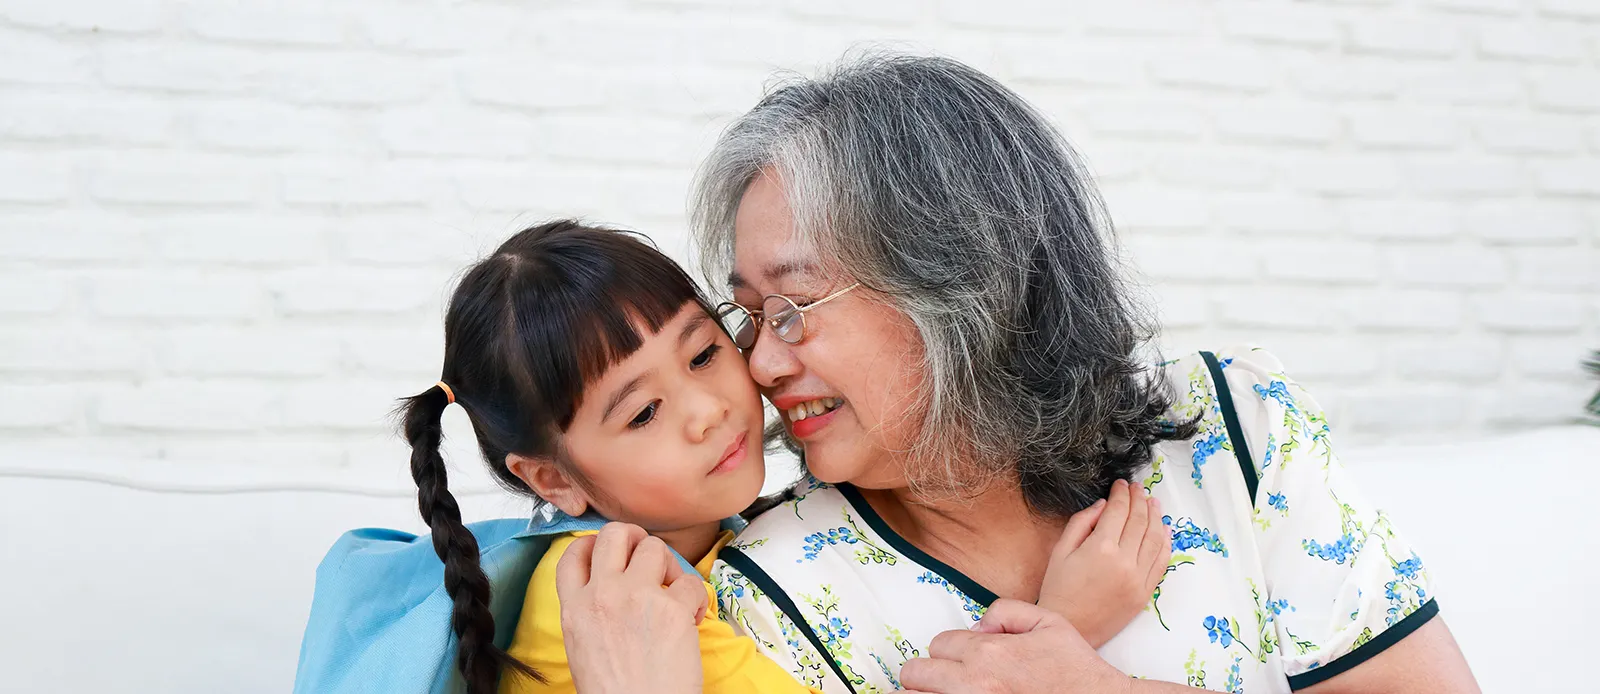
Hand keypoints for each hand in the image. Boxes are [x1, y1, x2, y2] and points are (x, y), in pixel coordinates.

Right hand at [554, 523, 706, 693]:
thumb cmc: (615, 692)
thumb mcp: (582, 647)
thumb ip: (590, 612)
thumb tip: (607, 592)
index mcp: (574, 608)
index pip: (574, 552)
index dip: (594, 543)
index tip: (610, 552)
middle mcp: (602, 595)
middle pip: (615, 534)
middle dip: (635, 538)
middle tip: (649, 557)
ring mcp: (637, 598)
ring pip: (655, 547)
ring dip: (668, 565)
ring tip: (672, 593)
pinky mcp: (673, 609)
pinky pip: (690, 581)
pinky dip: (696, 598)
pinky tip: (692, 619)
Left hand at [900, 599, 1131, 693]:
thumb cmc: (1076, 671)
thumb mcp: (1050, 623)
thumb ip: (1007, 611)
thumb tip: (977, 625)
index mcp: (989, 652)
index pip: (939, 644)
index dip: (949, 650)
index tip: (962, 659)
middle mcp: (974, 683)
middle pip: (915, 673)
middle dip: (925, 673)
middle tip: (939, 679)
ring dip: (923, 693)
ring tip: (933, 693)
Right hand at [1036, 478, 1169, 647]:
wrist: (1070, 627)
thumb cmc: (1059, 589)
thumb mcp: (1061, 550)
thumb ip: (1081, 522)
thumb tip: (1102, 504)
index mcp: (1100, 547)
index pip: (1118, 511)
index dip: (1121, 494)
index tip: (1120, 484)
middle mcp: (1123, 561)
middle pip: (1139, 520)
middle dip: (1139, 499)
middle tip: (1137, 488)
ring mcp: (1138, 578)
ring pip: (1155, 538)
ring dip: (1156, 516)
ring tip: (1153, 502)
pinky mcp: (1145, 592)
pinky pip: (1161, 562)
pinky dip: (1165, 542)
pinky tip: (1163, 529)